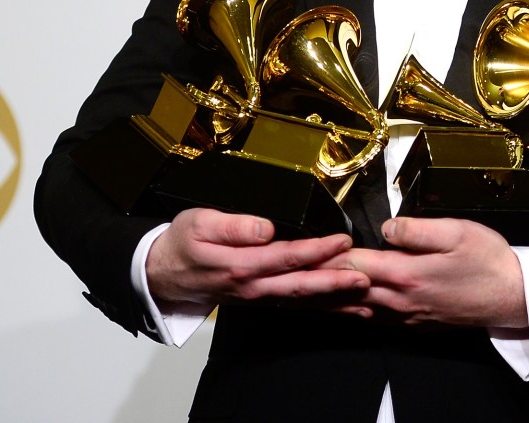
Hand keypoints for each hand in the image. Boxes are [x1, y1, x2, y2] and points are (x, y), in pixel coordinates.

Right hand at [144, 208, 368, 312]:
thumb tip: (266, 227)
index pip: (285, 258)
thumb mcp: (198, 224)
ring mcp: (257, 297)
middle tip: (367, 278)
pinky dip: (320, 306)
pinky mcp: (259, 299)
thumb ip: (233, 227)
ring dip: (334, 300)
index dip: (316, 250)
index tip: (342, 241)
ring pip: (301, 300)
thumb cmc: (181, 244)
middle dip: (336, 283)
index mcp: (239, 265)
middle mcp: (252, 286)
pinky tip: (342, 304)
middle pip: (300, 286)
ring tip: (366, 297)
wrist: (162, 275)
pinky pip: (294, 304)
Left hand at [322, 217, 525, 327]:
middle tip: (290, 274)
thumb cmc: (488, 260)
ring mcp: (407, 316)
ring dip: (330, 301)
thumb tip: (386, 227)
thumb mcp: (457, 232)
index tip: (304, 249)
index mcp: (407, 274)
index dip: (327, 256)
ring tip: (304, 294)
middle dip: (319, 282)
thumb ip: (417, 229)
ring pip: (357, 310)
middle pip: (348, 291)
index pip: (354, 264)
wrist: (513, 296)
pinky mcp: (415, 323)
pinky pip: (375, 319)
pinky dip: (353, 312)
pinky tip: (343, 307)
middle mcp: (401, 300)